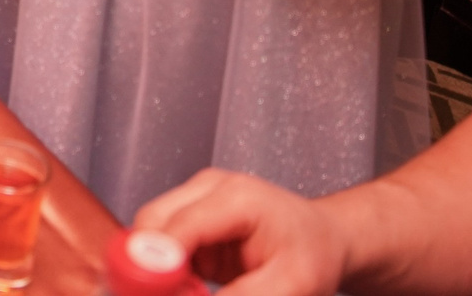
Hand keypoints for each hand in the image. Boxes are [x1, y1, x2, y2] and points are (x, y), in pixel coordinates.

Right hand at [134, 168, 347, 295]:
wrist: (322, 238)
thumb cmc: (314, 255)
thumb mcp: (293, 287)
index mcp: (237, 197)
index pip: (178, 226)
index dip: (156, 265)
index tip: (148, 293)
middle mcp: (208, 187)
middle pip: (152, 221)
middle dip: (148, 266)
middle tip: (164, 295)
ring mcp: (196, 196)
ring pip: (149, 230)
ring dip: (156, 268)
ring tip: (191, 290)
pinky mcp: (190, 213)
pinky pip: (161, 240)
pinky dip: (166, 267)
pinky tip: (190, 285)